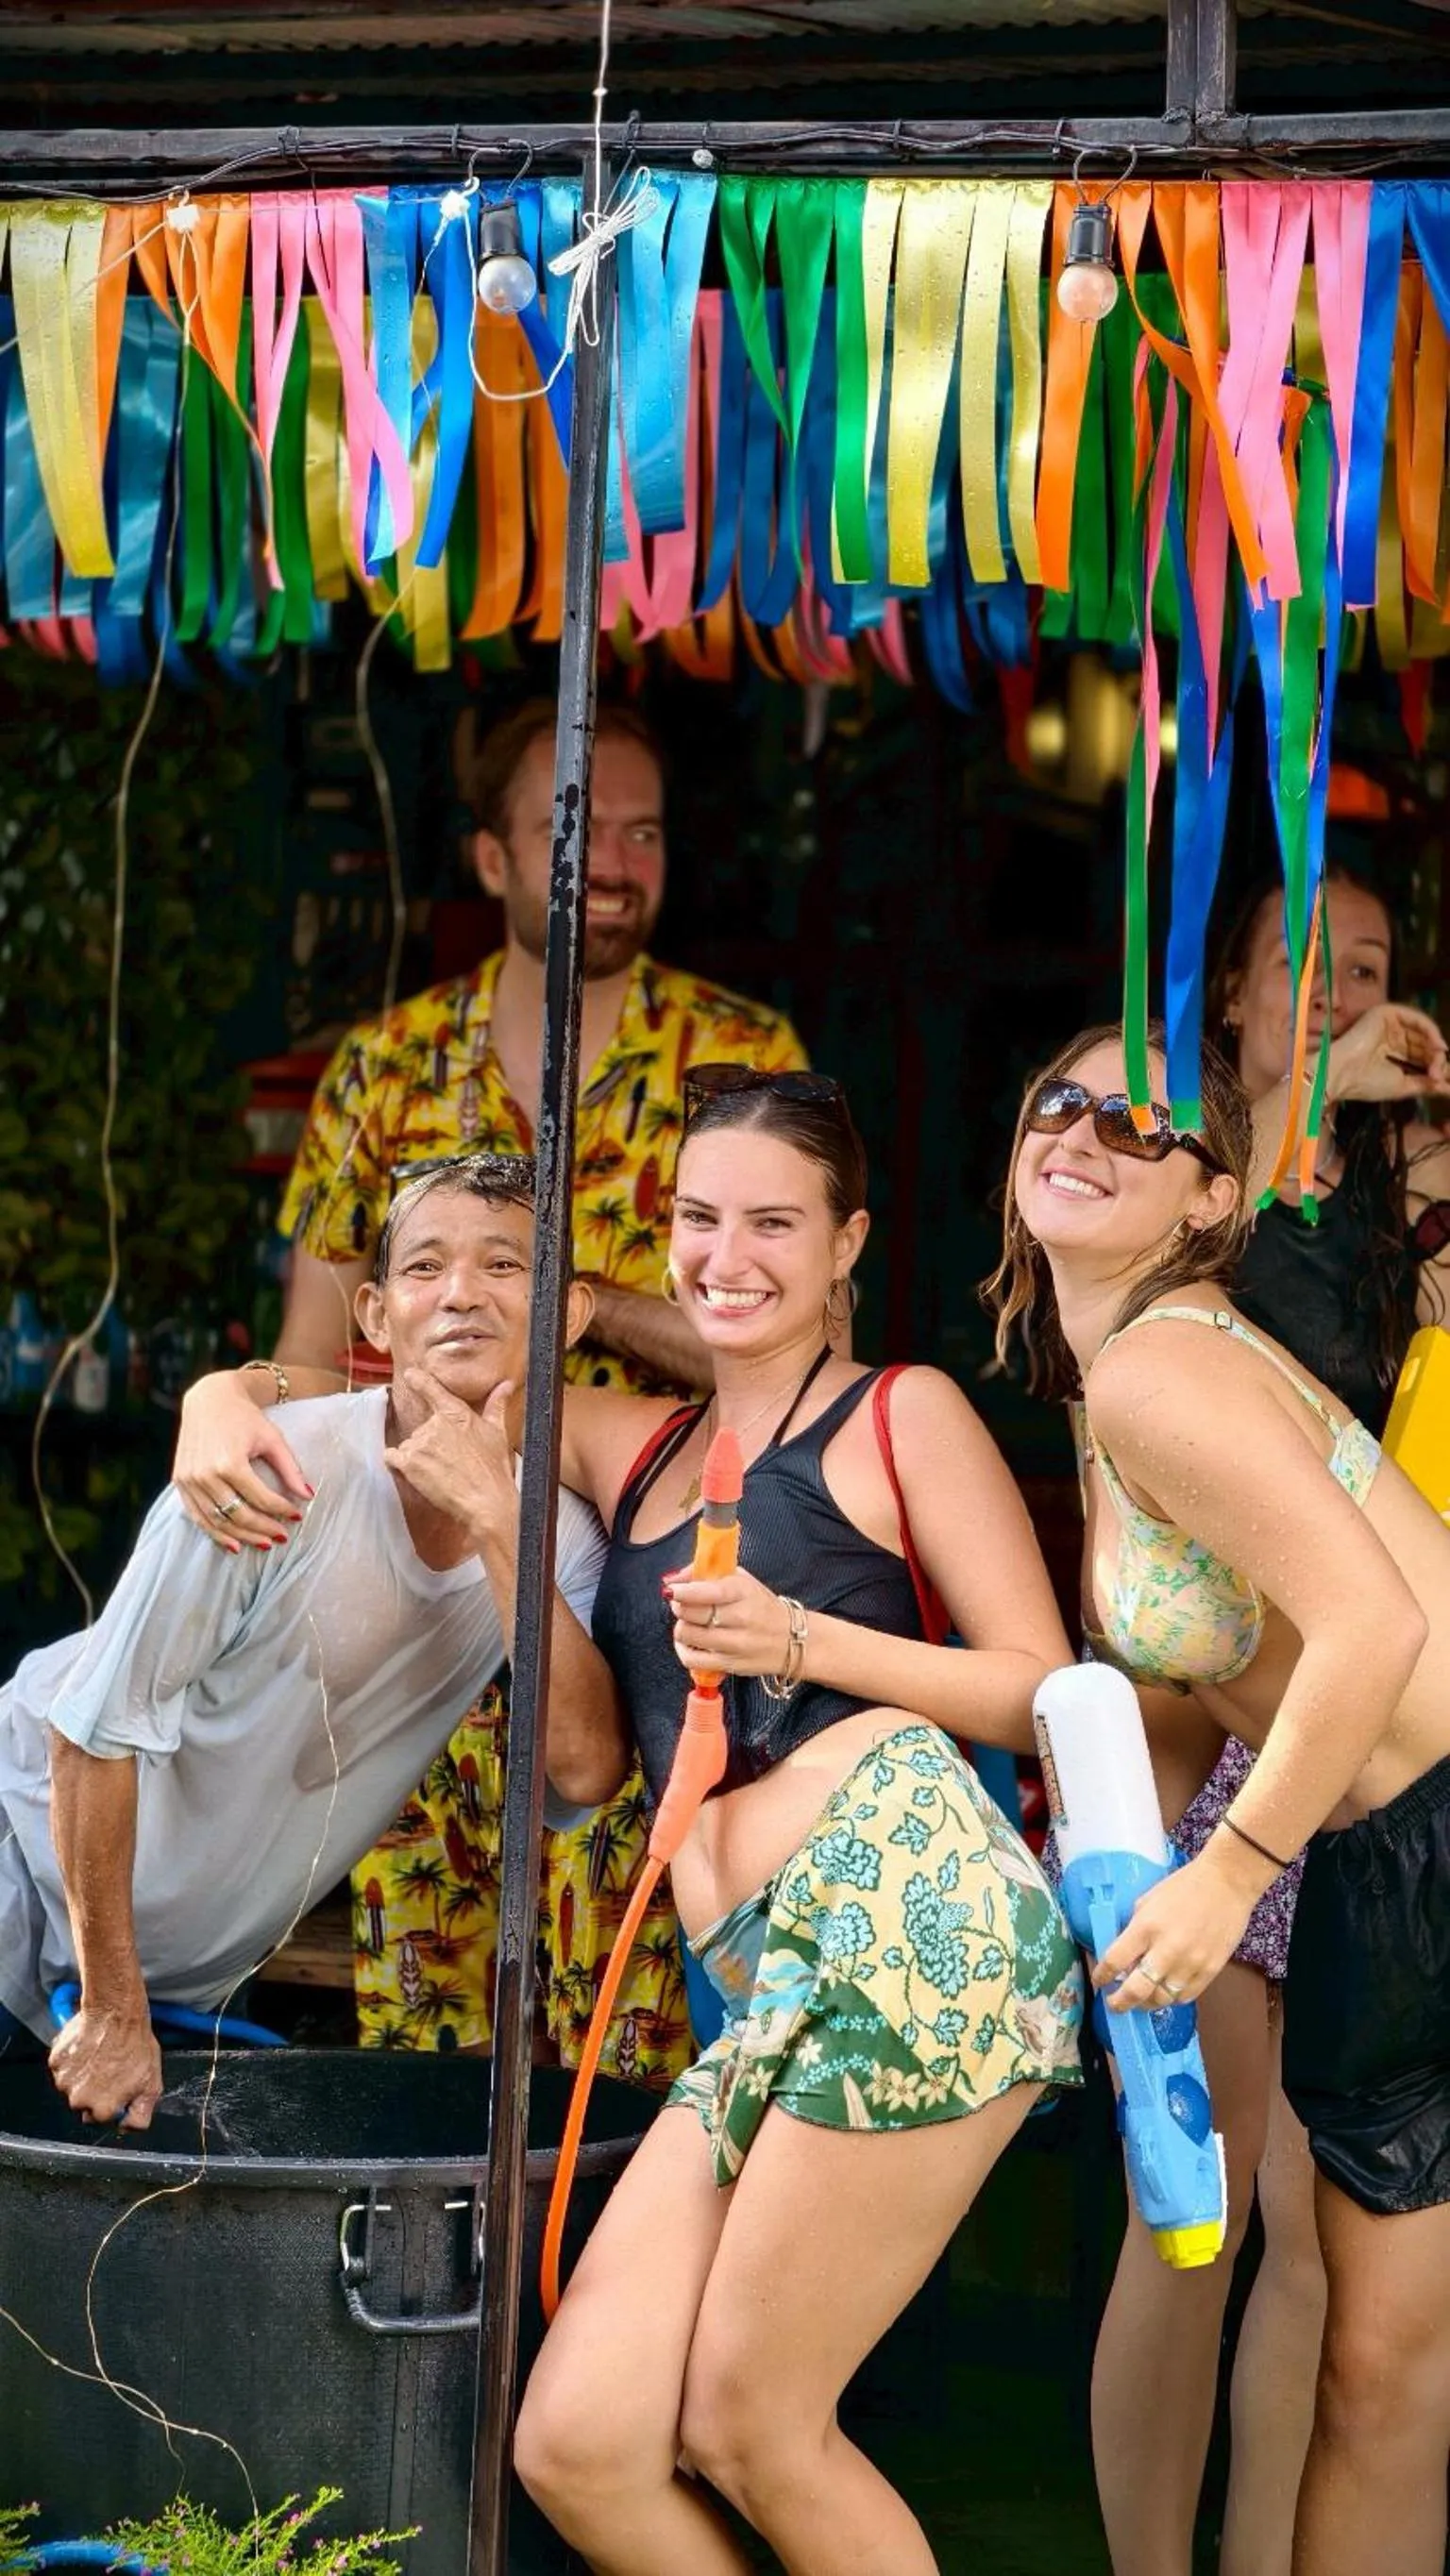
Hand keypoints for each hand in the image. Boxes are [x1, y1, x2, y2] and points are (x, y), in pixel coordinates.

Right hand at [49, 2000, 163, 2129]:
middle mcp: (79, 2100)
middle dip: (96, 2091)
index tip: (120, 2086)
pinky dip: (73, 2061)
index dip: (113, 2102)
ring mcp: (64, 2081)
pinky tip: (88, 2048)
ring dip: (83, 2076)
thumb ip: (140, 2115)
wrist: (115, 2012)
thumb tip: (127, 2128)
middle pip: (84, 2104)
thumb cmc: (135, 2045)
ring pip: (72, 2086)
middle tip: (110, 2069)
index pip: (102, 2118)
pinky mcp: (55, 2062)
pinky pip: (63, 2068)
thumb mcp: (151, 2084)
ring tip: (100, 2056)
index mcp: (101, 2109)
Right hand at [174, 1372, 311, 1550]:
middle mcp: (205, 1474)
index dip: (281, 1511)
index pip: (260, 1498)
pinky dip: (215, 1533)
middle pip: (238, 1515)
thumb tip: (308, 1496)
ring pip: (217, 1521)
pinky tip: (233, 1544)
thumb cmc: (245, 1417)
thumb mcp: (273, 1439)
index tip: (297, 1516)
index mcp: (229, 1462)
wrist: (209, 1399)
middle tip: (282, 1537)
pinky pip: (197, 1516)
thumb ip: (290, 1469)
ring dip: (241, 1537)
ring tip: (263, 1544)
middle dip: (263, 1529)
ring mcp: (189, 1480)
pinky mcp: (179, 1481)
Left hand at [384, 1369, 518, 1540]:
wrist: (486, 1500)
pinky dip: (398, 1464)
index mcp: (456, 1413)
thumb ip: (496, 1406)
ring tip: (440, 1473)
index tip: (410, 1375)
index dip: (418, 1380)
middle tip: (449, 1462)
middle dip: (431, 1444)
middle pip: (422, 1428)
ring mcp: (419, 1443)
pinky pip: (392, 1457)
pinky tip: (415, 1474)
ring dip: (418, 1457)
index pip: (431, 1389)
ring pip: (409, 1445)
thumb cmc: (494, 1469)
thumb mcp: (498, 1433)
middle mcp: (434, 1424)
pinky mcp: (408, 1464)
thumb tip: (506, 1385)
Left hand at [665, 1568, 796, 1678]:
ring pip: (689, 1635)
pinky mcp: (729, 1664)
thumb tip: (673, 1579)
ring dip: (681, 1626)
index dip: (684, 1591)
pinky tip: (687, 1642)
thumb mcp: (742, 1581)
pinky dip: (683, 1649)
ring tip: (689, 1622)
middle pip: (693, 1613)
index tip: (672, 1590)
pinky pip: (692, 1659)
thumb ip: (707, 1574)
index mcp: (743, 1592)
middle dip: (679, 1606)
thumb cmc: (762, 1606)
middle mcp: (740, 1618)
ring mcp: (735, 1644)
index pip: (707, 1592)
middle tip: (681, 1603)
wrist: (793, 1640)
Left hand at [1094, 1849, 1256, 2012]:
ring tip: (1140, 1998)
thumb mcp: (1147, 1901)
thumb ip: (1134, 1930)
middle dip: (1120, 2002)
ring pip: (1161, 2000)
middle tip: (1114, 2004)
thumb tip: (1125, 1957)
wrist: (1226, 1883)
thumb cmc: (1183, 1887)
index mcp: (1145, 1928)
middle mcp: (1166, 1950)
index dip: (1101, 1976)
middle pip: (1136, 1991)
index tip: (1099, 1980)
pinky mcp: (1210, 1971)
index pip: (1114, 1961)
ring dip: (1146, 2002)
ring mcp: (1190, 1964)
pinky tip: (1166, 1990)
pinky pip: (1185, 1997)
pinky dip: (1171, 1998)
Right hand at [1327, 1003, 1449, 1107]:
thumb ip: (1426, 1084)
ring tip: (1439, 1064)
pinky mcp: (1388, 1013)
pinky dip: (1431, 1032)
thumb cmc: (1365, 1083)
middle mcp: (1391, 1035)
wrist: (1341, 1075)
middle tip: (1443, 1076)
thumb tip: (1448, 1089)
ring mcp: (1390, 1024)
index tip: (1443, 1082)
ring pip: (1422, 1033)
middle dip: (1437, 1060)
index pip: (1420, 1057)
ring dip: (1435, 1049)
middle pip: (1423, 1044)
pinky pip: (1416, 1020)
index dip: (1435, 1067)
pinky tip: (1439, 1047)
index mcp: (1391, 1052)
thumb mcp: (1403, 1086)